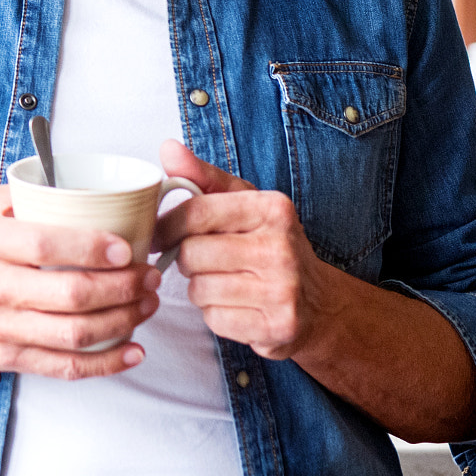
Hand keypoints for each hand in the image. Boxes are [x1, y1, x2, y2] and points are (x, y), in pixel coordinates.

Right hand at [0, 185, 161, 379]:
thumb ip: (20, 197)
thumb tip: (72, 187)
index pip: (44, 245)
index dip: (91, 247)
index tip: (125, 246)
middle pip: (71, 294)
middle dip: (123, 287)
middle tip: (148, 275)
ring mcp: (2, 328)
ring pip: (75, 333)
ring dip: (123, 320)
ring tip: (147, 304)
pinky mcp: (9, 358)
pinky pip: (66, 367)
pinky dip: (106, 363)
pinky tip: (133, 350)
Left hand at [153, 140, 347, 360]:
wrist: (319, 301)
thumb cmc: (268, 243)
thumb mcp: (244, 202)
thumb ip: (203, 177)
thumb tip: (167, 148)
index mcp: (272, 209)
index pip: (197, 212)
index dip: (166, 225)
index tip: (157, 235)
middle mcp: (281, 248)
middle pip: (193, 254)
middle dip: (187, 259)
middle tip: (203, 260)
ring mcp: (283, 291)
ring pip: (200, 289)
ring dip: (200, 289)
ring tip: (223, 282)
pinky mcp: (278, 327)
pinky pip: (214, 320)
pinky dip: (215, 315)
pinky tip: (236, 306)